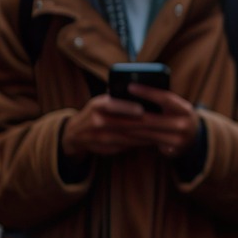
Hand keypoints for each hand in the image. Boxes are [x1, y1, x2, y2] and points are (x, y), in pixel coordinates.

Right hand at [60, 85, 200, 158]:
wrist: (75, 133)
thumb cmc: (96, 111)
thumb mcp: (102, 101)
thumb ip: (117, 96)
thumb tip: (142, 89)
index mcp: (98, 105)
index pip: (112, 105)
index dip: (127, 108)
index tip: (141, 109)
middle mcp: (96, 121)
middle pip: (122, 123)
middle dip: (143, 124)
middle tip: (160, 122)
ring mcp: (99, 137)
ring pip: (126, 137)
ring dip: (144, 135)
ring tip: (161, 132)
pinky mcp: (105, 148)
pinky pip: (126, 145)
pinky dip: (139, 143)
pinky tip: (151, 140)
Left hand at [107, 84, 202, 157]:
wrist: (194, 137)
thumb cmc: (177, 115)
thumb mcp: (175, 106)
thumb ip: (160, 101)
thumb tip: (132, 91)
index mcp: (185, 109)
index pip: (165, 98)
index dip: (148, 92)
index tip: (130, 86)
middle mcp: (184, 124)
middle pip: (151, 119)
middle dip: (128, 114)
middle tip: (109, 110)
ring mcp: (179, 140)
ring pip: (146, 133)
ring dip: (126, 128)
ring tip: (110, 122)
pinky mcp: (171, 151)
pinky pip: (147, 144)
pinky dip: (133, 139)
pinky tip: (119, 134)